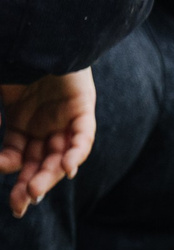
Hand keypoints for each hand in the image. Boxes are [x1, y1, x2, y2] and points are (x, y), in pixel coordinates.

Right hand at [0, 70, 96, 217]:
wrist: (40, 36)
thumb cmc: (14, 60)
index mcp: (20, 123)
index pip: (16, 155)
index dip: (9, 167)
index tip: (1, 171)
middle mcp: (43, 126)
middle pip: (38, 164)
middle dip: (29, 186)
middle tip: (19, 207)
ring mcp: (63, 121)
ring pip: (59, 157)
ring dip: (48, 176)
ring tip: (36, 192)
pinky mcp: (83, 111)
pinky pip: (83, 138)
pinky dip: (76, 153)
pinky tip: (67, 169)